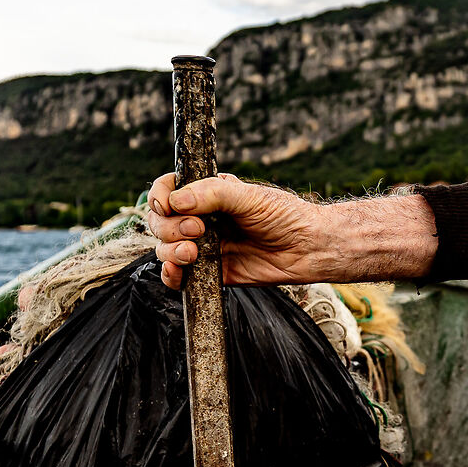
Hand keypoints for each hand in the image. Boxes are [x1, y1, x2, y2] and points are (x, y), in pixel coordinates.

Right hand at [144, 173, 437, 288]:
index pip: (166, 190)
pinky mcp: (208, 273)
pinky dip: (170, 274)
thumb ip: (212, 194)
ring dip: (170, 250)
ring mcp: (202, 246)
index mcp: (206, 194)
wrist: (308, 249)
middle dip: (169, 227)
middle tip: (198, 230)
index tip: (169, 204)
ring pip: (164, 248)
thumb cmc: (285, 216)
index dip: (160, 197)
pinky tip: (177, 271)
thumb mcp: (249, 196)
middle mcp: (199, 218)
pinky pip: (177, 276)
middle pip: (159, 221)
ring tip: (194, 253)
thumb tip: (176, 201)